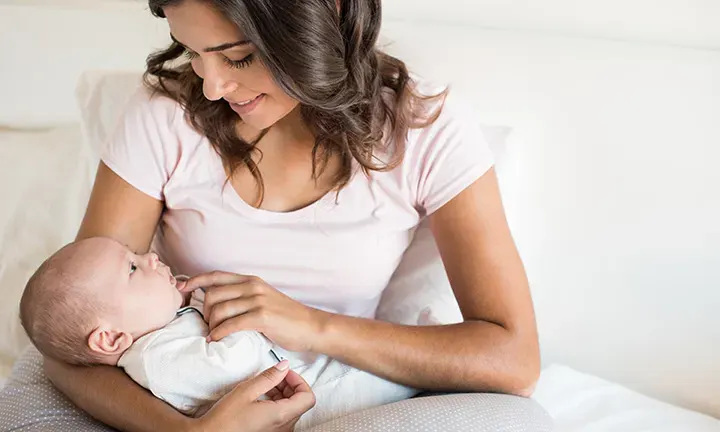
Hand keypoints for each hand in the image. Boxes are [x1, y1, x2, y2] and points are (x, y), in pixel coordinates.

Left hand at [179, 272, 329, 351]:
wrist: (310, 327)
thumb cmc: (286, 317)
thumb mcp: (264, 299)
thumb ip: (243, 297)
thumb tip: (218, 304)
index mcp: (251, 280)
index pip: (217, 276)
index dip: (196, 281)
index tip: (182, 288)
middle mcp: (253, 286)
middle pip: (213, 295)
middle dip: (204, 312)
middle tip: (209, 325)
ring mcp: (258, 300)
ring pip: (219, 310)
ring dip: (211, 325)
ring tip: (214, 334)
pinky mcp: (262, 316)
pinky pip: (231, 324)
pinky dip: (219, 333)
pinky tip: (216, 340)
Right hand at [189, 360, 315, 431]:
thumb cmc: (225, 419)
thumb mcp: (246, 391)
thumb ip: (269, 377)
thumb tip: (284, 366)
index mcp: (281, 416)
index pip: (308, 397)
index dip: (299, 381)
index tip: (285, 373)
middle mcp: (284, 427)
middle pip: (301, 403)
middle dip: (290, 385)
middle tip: (275, 376)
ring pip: (292, 410)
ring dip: (283, 394)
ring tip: (266, 385)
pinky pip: (283, 417)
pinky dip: (277, 404)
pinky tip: (262, 397)